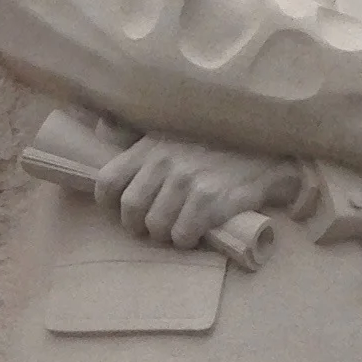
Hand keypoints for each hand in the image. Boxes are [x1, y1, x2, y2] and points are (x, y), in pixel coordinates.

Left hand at [92, 136, 309, 247]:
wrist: (266, 153)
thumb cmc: (215, 145)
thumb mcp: (172, 131)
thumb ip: (136, 137)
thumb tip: (96, 122)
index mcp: (149, 146)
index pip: (107, 182)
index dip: (110, 205)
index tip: (125, 212)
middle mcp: (164, 161)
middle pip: (130, 210)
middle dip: (139, 226)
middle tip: (154, 228)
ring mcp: (186, 180)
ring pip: (156, 227)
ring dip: (165, 236)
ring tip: (177, 230)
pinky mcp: (209, 199)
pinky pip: (182, 235)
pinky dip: (187, 240)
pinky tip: (197, 232)